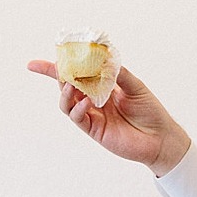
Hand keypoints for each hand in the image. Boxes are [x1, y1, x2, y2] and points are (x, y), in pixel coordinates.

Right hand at [27, 60, 190, 174]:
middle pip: (67, 85)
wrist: (161, 138)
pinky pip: (79, 118)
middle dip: (57, 76)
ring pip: (67, 103)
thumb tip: (103, 58)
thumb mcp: (136, 86)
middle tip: (57, 68)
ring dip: (66, 92)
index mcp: (102, 86)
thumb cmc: (150, 111)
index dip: (56, 68)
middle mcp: (94, 99)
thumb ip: (118, 74)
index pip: (77, 73)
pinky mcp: (95, 130)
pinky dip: (78, 108)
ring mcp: (92, 115)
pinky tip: (85, 102)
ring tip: (71, 85)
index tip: (36, 62)